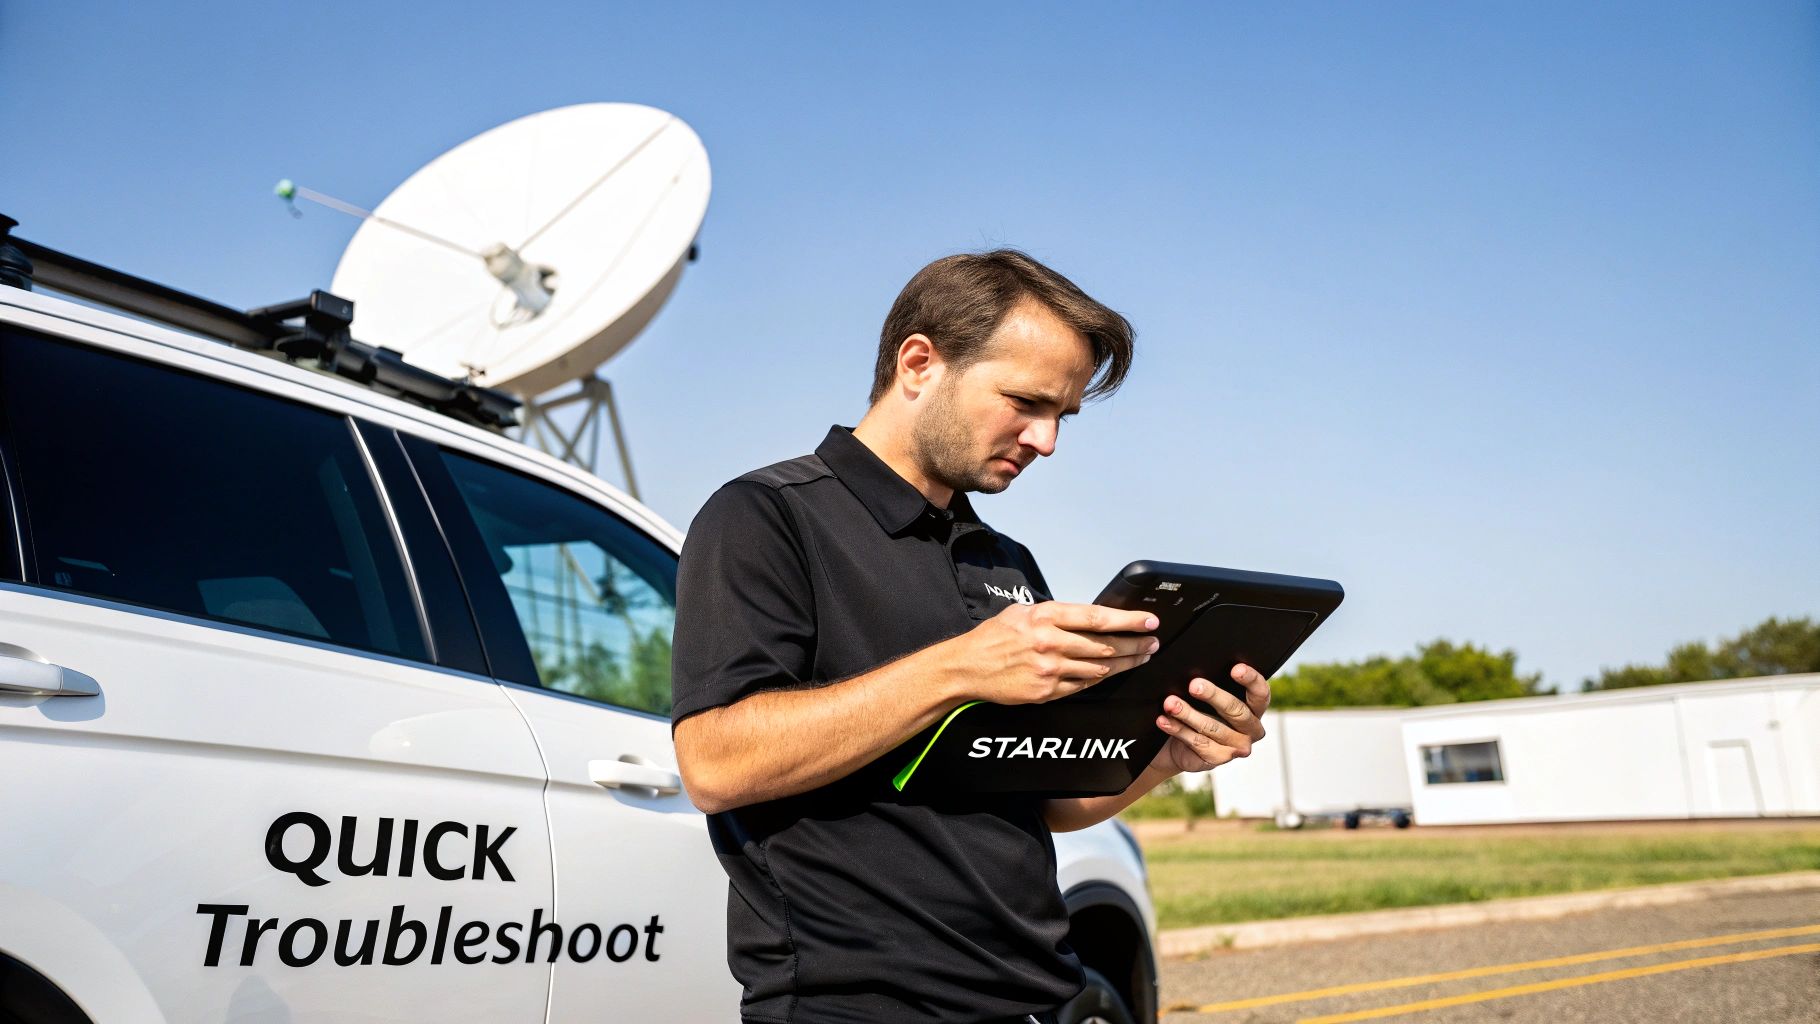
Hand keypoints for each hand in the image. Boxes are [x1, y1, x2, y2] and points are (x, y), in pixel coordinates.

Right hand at [956, 602, 1159, 704]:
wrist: (967, 667)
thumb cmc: (994, 637)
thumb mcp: (1022, 612)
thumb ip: (1054, 614)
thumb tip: (1086, 616)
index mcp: (1045, 617)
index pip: (1096, 618)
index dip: (1128, 621)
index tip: (1149, 622)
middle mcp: (1050, 642)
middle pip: (1104, 645)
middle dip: (1134, 644)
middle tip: (1152, 643)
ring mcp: (1049, 670)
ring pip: (1099, 668)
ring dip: (1124, 664)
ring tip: (1141, 658)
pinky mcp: (1046, 692)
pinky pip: (1082, 686)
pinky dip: (1099, 679)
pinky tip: (1111, 673)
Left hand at [1150, 663, 1269, 774]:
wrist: (1177, 743)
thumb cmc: (1197, 708)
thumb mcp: (1205, 695)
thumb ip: (1211, 682)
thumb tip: (1196, 669)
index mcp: (1255, 708)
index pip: (1260, 693)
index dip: (1251, 680)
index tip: (1235, 669)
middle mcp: (1252, 729)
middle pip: (1236, 710)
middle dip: (1213, 695)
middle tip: (1193, 685)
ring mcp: (1237, 747)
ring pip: (1213, 727)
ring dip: (1188, 713)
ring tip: (1170, 703)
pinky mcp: (1218, 759)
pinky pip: (1198, 742)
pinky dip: (1178, 729)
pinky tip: (1164, 720)